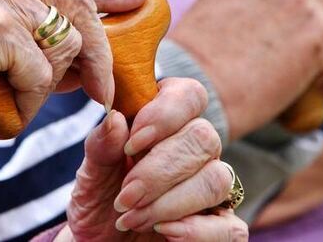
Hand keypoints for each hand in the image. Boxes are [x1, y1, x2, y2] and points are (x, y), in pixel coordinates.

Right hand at [0, 0, 148, 127]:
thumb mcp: (4, 61)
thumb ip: (45, 53)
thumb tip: (93, 65)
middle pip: (81, 12)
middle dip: (100, 56)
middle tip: (102, 92)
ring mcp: (0, 2)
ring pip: (67, 46)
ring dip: (45, 87)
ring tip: (6, 96)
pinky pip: (43, 74)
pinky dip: (28, 100)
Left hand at [66, 78, 247, 241]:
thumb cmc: (100, 199)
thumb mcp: (91, 173)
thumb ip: (102, 146)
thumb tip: (115, 119)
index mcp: (169, 121)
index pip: (190, 95)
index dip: (166, 114)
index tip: (132, 144)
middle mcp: (197, 148)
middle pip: (204, 137)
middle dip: (160, 171)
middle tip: (125, 196)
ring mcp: (213, 185)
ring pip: (218, 179)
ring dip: (172, 203)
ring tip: (133, 219)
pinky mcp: (222, 225)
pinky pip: (232, 227)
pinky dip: (200, 231)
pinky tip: (166, 233)